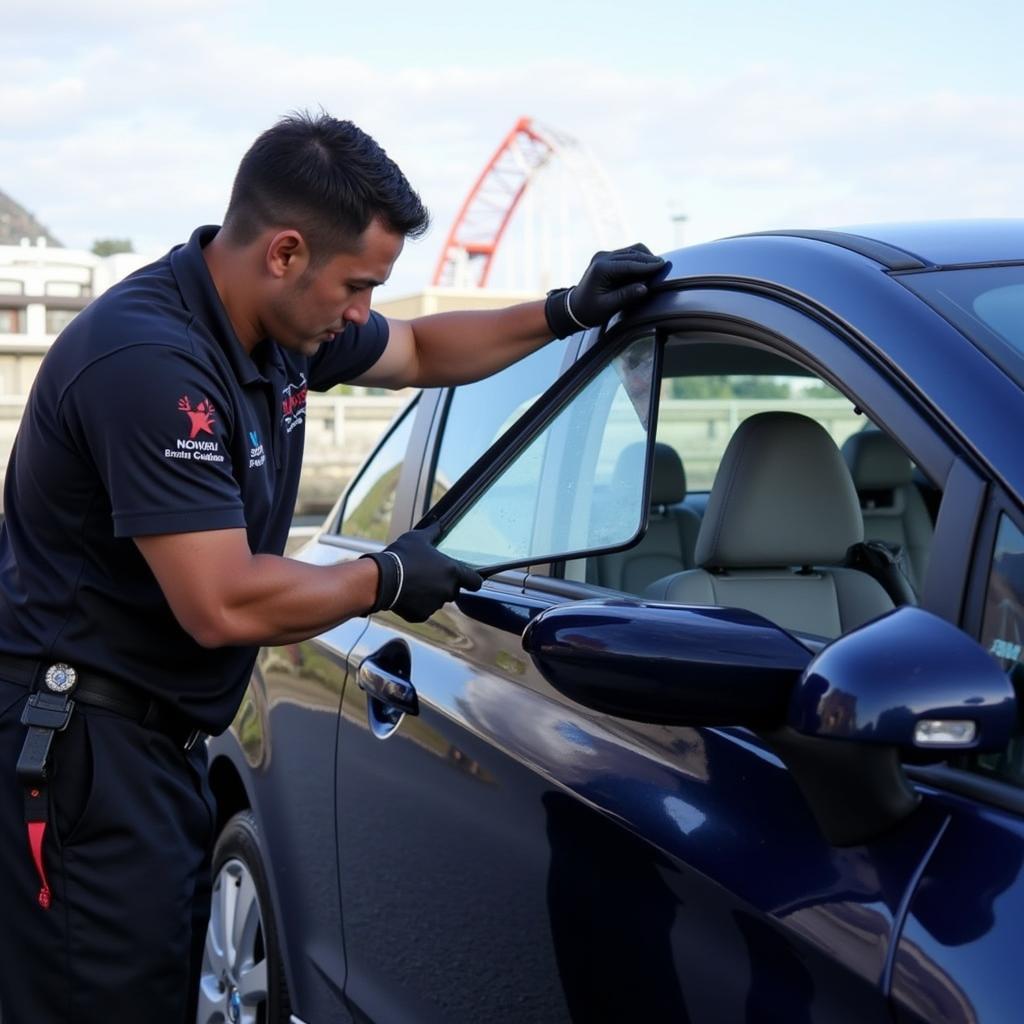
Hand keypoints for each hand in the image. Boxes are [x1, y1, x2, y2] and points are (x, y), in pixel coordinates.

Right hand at [360, 522, 482, 622]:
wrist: (382, 578)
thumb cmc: (402, 556)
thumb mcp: (418, 538)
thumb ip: (433, 532)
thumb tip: (439, 524)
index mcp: (452, 571)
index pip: (475, 581)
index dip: (472, 580)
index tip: (468, 579)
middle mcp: (447, 590)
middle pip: (453, 590)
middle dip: (444, 584)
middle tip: (428, 575)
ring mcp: (434, 604)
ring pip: (437, 600)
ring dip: (430, 594)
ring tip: (413, 583)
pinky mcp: (421, 615)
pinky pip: (423, 610)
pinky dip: (416, 605)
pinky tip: (406, 594)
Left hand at [545, 243, 665, 338]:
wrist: (574, 308)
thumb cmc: (589, 311)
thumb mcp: (607, 307)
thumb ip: (625, 296)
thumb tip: (644, 288)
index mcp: (601, 269)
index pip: (629, 264)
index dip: (647, 265)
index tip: (663, 265)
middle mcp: (602, 258)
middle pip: (632, 253)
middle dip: (649, 259)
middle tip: (665, 265)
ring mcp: (604, 256)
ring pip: (631, 251)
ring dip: (644, 257)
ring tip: (658, 266)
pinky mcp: (606, 258)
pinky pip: (627, 254)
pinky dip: (638, 259)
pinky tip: (647, 267)